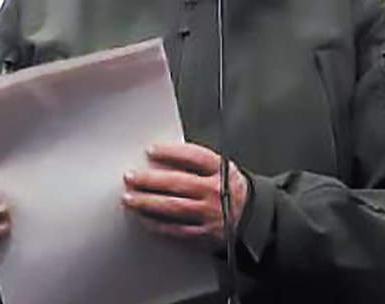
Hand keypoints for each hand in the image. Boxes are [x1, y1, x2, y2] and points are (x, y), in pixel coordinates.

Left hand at [122, 142, 248, 250]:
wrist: (255, 220)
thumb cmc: (232, 192)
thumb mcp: (223, 170)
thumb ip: (197, 163)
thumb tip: (163, 156)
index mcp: (222, 171)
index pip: (194, 157)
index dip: (170, 152)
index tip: (151, 150)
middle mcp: (216, 192)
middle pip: (178, 183)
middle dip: (150, 180)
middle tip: (130, 177)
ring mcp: (211, 215)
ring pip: (173, 207)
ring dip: (147, 203)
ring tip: (129, 198)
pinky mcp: (205, 235)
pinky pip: (177, 230)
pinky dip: (157, 224)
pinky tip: (143, 218)